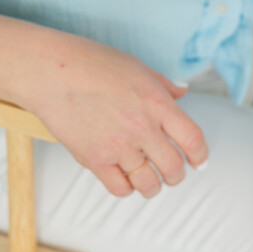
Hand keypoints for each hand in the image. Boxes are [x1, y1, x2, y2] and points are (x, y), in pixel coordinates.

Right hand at [20, 30, 209, 198]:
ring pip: (149, 184)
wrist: (52, 72)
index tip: (198, 160)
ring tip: (149, 178)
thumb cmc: (93, 63)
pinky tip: (124, 176)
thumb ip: (163, 84)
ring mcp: (118, 146)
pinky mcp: (95, 160)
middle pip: (173, 168)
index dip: (200, 155)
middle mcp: (142, 127)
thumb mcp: (136, 66)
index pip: (193, 139)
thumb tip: (183, 93)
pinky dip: (126, 187)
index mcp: (156, 102)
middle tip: (172, 172)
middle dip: (176, 174)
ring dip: (153, 185)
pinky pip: (120, 188)